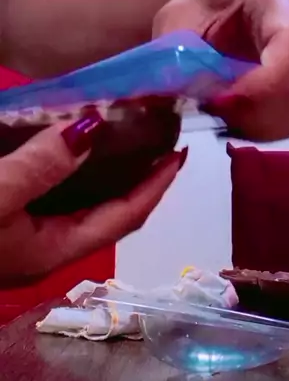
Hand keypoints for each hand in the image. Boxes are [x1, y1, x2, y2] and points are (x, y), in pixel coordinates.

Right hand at [0, 118, 186, 283]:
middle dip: (139, 180)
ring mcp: (26, 243)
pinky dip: (71, 175)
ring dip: (105, 176)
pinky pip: (55, 200)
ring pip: (81, 208)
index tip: (180, 153)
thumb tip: (92, 129)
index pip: (125, 216)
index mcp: (56, 250)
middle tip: (158, 139)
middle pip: (110, 215)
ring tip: (120, 138)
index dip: (156, 185)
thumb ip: (41, 166)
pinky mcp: (6, 229)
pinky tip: (66, 151)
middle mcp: (48, 251)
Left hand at [153, 0, 288, 140]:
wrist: (214, 7)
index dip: (261, 88)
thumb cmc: (196, 10)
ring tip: (233, 115)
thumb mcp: (175, 22)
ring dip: (271, 125)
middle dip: (259, 112)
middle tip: (217, 111)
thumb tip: (183, 97)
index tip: (221, 103)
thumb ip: (179, 57)